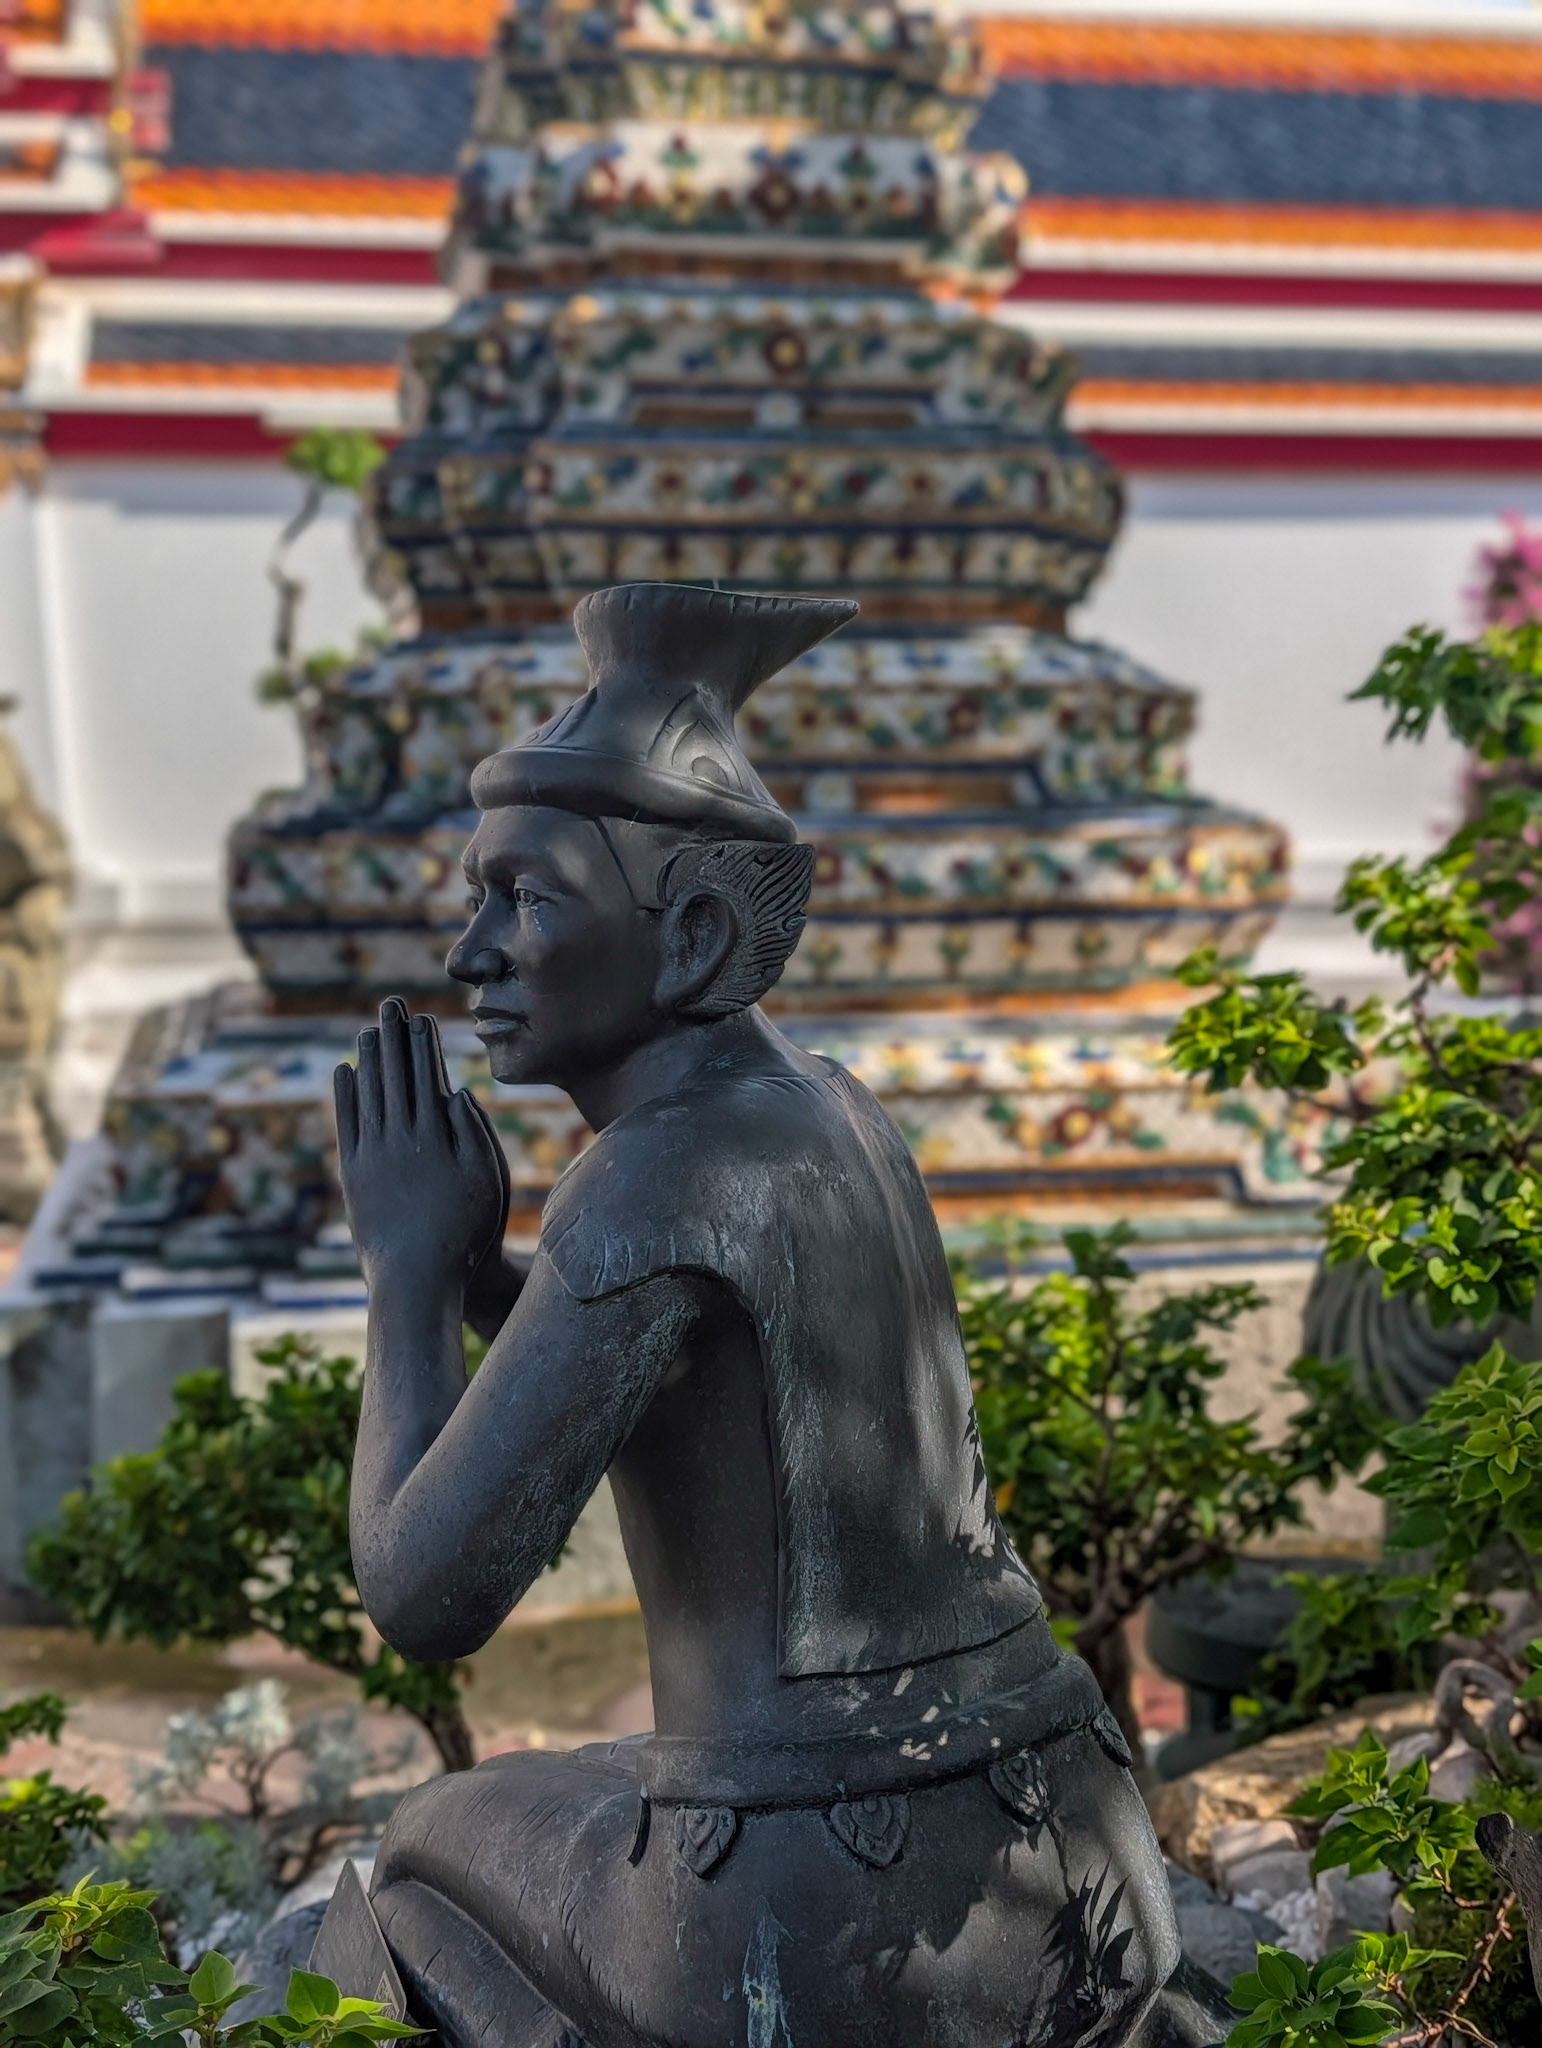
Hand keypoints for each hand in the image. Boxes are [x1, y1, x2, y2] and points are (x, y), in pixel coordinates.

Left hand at [334, 999, 507, 1293]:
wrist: (417, 1277)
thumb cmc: (465, 1232)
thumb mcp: (485, 1180)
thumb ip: (471, 1132)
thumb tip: (454, 1090)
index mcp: (433, 1134)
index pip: (426, 1074)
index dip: (423, 1043)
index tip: (421, 1016)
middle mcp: (397, 1137)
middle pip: (393, 1073)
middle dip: (393, 1035)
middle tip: (389, 1004)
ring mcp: (371, 1154)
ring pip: (367, 1091)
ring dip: (367, 1056)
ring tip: (368, 1028)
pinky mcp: (352, 1174)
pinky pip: (346, 1121)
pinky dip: (345, 1093)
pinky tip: (344, 1072)